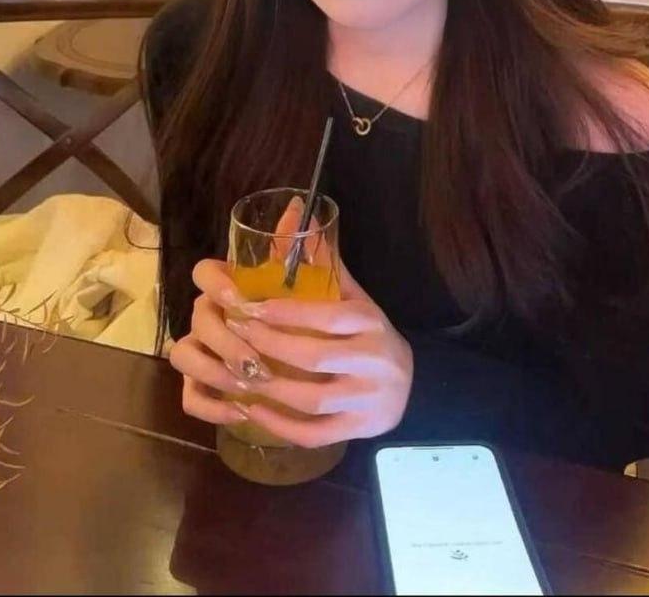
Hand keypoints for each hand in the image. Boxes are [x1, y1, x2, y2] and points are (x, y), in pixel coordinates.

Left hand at [168, 256, 413, 447]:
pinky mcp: (358, 429)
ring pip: (312, 399)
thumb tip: (295, 214)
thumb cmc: (371, 334)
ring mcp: (367, 399)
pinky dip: (281, 425)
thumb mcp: (355, 296)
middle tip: (235, 336)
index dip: (286, 313)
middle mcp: (372, 360)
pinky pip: (316, 433)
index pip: (326, 316)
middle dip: (269, 347)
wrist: (413, 384)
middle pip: (315, 357)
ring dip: (270, 388)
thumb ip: (324, 263)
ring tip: (237, 372)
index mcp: (369, 321)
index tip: (249, 307)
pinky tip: (253, 410)